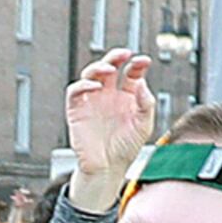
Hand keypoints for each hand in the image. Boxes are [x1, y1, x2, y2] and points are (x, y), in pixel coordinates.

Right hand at [65, 51, 158, 213]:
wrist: (108, 169)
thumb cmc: (126, 149)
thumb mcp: (144, 125)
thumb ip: (146, 103)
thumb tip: (141, 82)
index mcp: (126, 96)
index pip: (130, 73)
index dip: (136, 64)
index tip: (143, 61)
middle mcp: (108, 95)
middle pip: (109, 67)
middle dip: (116, 56)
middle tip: (124, 53)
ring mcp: (92, 100)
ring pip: (91, 73)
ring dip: (99, 67)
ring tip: (109, 69)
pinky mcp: (77, 110)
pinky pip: (75, 91)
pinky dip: (83, 84)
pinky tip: (95, 86)